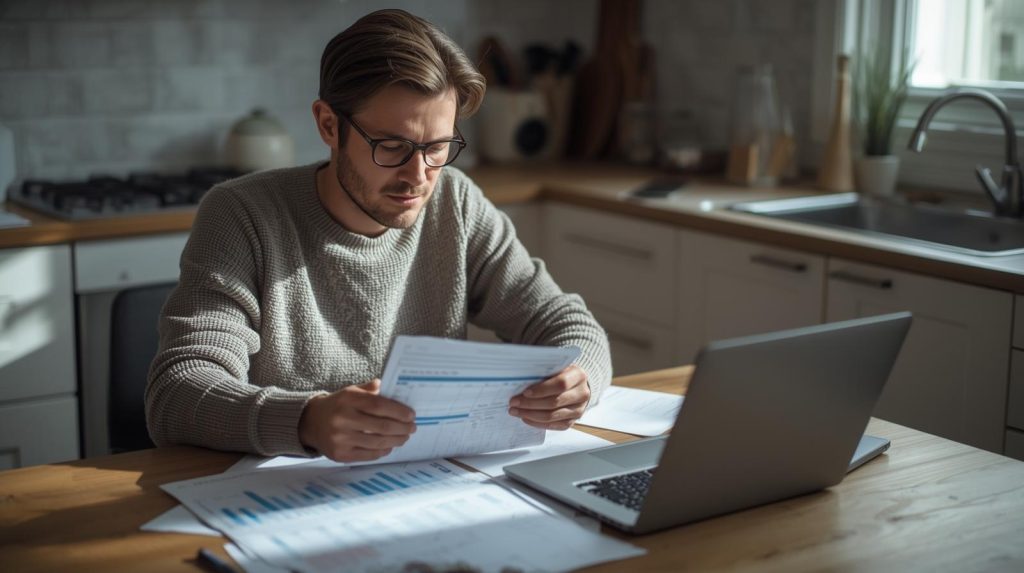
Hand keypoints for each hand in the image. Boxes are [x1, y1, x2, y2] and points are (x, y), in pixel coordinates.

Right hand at [299, 379, 415, 461]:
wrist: (310, 422)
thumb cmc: (337, 405)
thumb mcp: (351, 391)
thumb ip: (370, 389)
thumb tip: (392, 386)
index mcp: (347, 399)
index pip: (379, 405)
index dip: (398, 411)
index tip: (411, 415)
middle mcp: (343, 419)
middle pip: (381, 426)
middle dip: (402, 428)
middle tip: (412, 428)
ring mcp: (340, 438)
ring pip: (377, 442)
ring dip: (396, 440)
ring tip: (404, 437)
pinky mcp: (340, 454)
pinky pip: (368, 454)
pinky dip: (382, 450)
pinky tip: (390, 446)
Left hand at [508, 365, 589, 429]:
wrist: (577, 386)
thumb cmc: (563, 374)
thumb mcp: (557, 368)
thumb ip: (544, 372)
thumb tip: (520, 381)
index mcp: (578, 376)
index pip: (561, 384)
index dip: (542, 389)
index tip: (525, 392)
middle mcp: (582, 394)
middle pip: (554, 402)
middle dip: (531, 404)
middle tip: (514, 403)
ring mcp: (578, 410)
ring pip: (552, 416)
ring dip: (531, 414)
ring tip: (516, 411)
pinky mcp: (572, 421)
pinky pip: (553, 426)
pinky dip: (537, 423)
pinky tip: (526, 418)